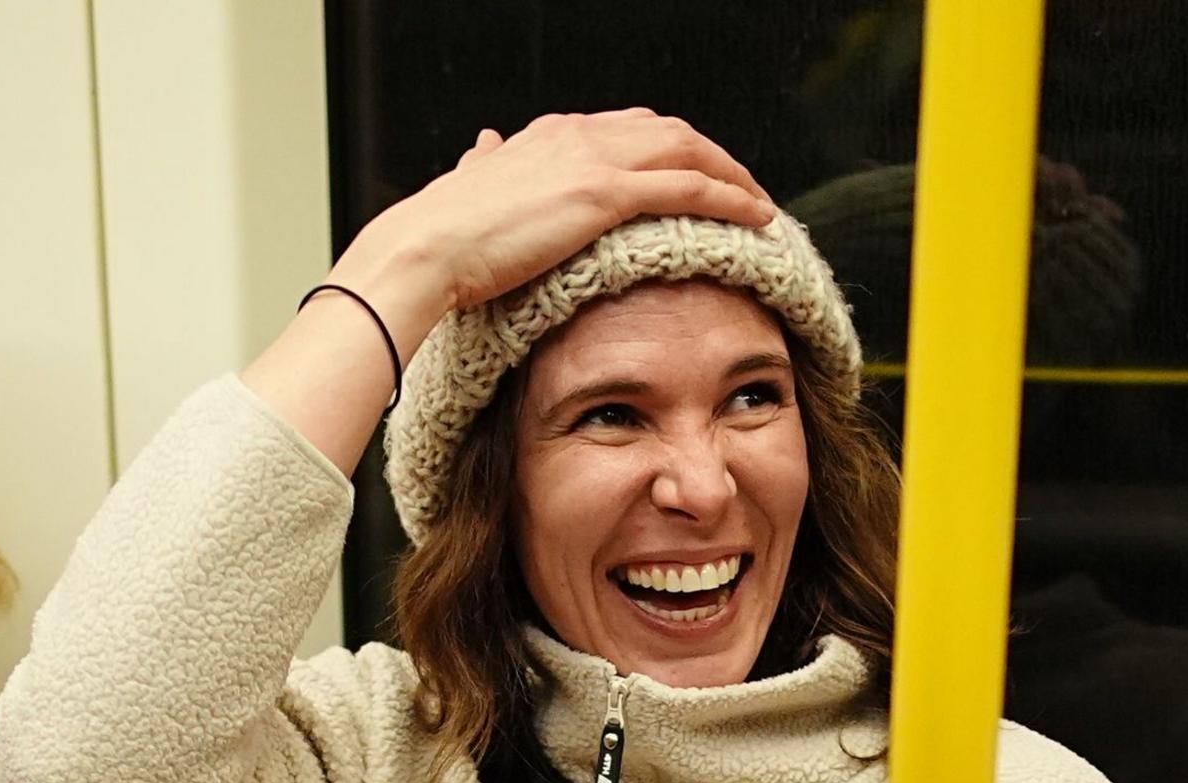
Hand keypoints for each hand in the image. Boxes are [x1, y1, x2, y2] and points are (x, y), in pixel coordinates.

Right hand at [336, 111, 775, 341]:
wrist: (427, 249)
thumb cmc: (443, 235)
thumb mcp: (471, 186)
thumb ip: (486, 164)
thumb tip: (483, 148)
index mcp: (551, 135)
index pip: (627, 128)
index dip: (667, 148)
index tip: (691, 173)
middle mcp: (578, 134)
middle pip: (667, 130)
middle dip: (711, 155)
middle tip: (741, 188)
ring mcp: (595, 159)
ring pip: (688, 149)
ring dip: (732, 174)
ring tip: (760, 205)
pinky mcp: (606, 194)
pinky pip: (688, 187)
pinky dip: (729, 197)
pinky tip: (756, 216)